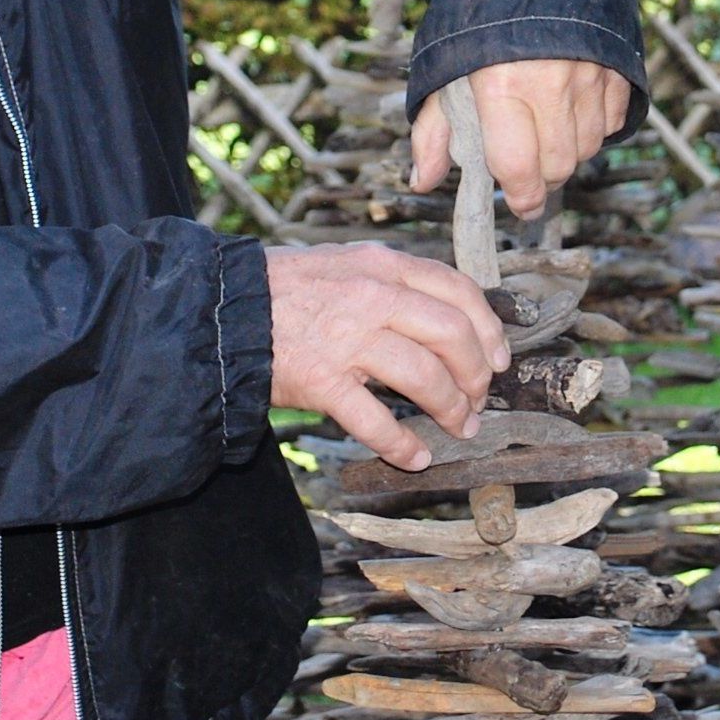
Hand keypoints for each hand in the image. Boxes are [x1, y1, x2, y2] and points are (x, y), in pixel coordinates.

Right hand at [264, 242, 509, 469]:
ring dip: (451, 409)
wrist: (221, 308)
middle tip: (478, 399)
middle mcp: (373, 296)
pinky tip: (415, 457)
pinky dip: (402, 445)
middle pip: (453, 336)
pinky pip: (376, 421)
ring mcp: (348, 339)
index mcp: (383, 265)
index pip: (459, 291)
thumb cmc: (285, 288)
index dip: (489, 329)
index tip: (499, 358)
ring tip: (459, 427)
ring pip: (424, 378)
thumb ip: (391, 281)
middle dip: (477, 375)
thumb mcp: (346, 262)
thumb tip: (441, 312)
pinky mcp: (322, 381)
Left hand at [409, 58, 631, 219]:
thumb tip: (422, 181)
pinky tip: (573, 110)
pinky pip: (612, 120)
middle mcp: (549, 84)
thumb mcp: (443, 72)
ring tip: (547, 135)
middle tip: (529, 169)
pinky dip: (595, 126)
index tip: (520, 204)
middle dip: (543, 178)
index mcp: (499, 87)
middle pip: (558, 165)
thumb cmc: (475, 22)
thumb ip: (433, 131)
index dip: (521, 195)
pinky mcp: (616, 65)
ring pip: (588, 147)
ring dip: (569, 152)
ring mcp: (588, 74)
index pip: (517, 167)